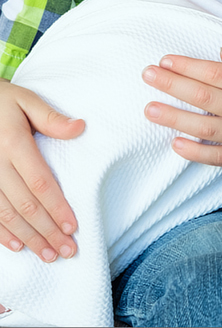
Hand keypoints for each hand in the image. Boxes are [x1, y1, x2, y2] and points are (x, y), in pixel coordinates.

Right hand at [0, 78, 84, 260]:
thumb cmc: (2, 102)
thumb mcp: (26, 101)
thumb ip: (51, 118)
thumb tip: (80, 127)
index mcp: (13, 144)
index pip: (39, 182)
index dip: (56, 207)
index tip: (73, 226)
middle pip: (25, 205)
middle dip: (48, 231)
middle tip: (68, 250)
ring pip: (7, 215)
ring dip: (29, 238)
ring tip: (49, 254)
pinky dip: (3, 233)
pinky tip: (19, 246)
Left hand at [142, 49, 221, 168]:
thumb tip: (220, 55)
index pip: (215, 74)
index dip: (187, 66)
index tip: (164, 59)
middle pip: (205, 98)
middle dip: (172, 86)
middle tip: (146, 76)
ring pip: (206, 129)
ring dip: (175, 118)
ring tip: (149, 109)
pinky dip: (198, 153)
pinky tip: (177, 144)